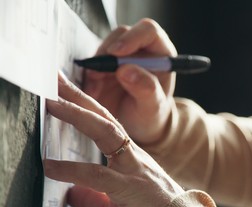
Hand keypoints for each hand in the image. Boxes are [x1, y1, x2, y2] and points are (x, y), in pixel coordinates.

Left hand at [44, 74, 183, 206]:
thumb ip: (93, 199)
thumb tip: (71, 195)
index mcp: (131, 158)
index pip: (106, 124)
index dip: (84, 106)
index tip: (64, 91)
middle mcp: (133, 156)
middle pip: (104, 118)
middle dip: (79, 96)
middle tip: (55, 78)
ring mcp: (134, 168)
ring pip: (105, 133)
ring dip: (77, 115)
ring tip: (51, 104)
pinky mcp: (130, 187)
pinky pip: (97, 174)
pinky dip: (72, 169)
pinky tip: (50, 166)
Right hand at [84, 18, 176, 144]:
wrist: (140, 127)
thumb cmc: (153, 115)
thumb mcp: (153, 107)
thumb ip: (146, 88)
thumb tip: (126, 71)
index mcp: (162, 54)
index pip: (148, 31)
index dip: (132, 37)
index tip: (117, 52)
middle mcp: (142, 50)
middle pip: (121, 35)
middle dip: (107, 53)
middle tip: (98, 75)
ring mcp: (121, 56)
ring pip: (103, 48)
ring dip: (95, 67)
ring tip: (96, 90)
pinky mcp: (105, 65)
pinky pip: (91, 63)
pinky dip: (88, 77)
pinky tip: (92, 92)